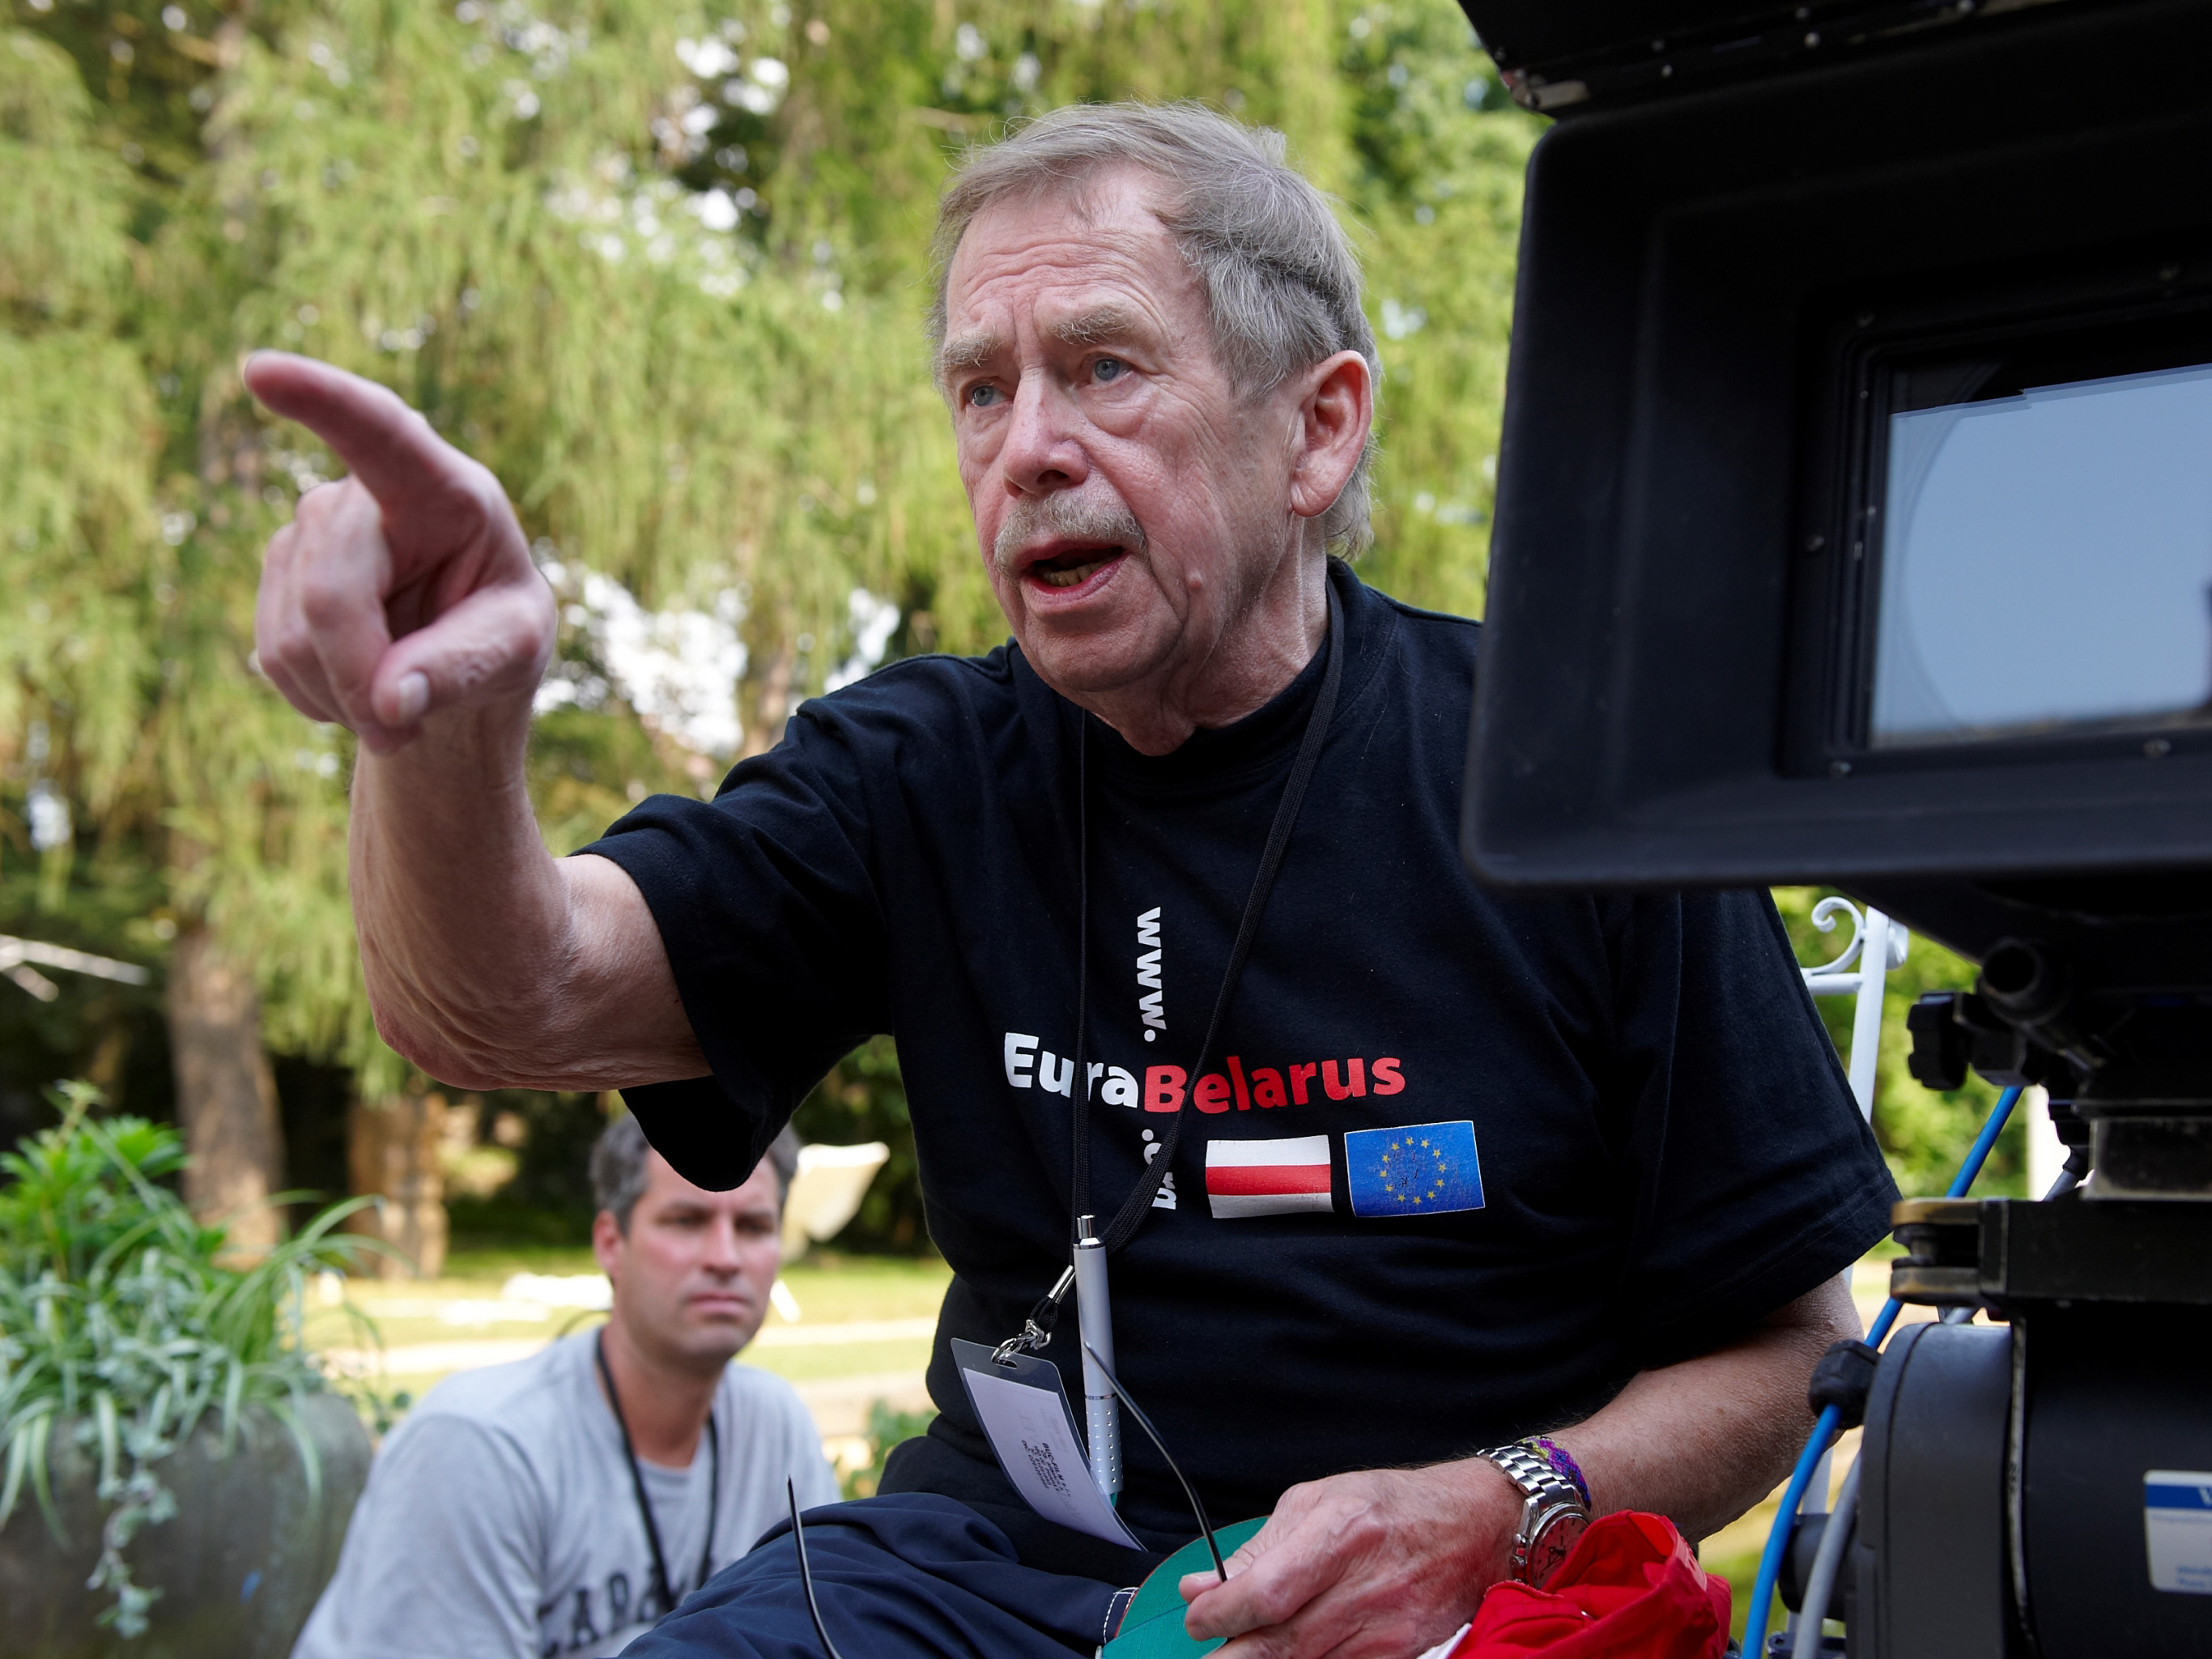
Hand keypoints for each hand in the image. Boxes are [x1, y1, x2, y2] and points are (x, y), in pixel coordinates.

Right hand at [244, 352, 553, 753]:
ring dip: (344, 693)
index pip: (382, 434)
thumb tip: (390, 700)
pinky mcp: (277, 573)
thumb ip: (460, 670)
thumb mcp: (513, 653)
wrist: (459, 663)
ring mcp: (310, 530)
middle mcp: (366, 496)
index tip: (260, 371)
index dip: (322, 401)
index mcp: (445, 489)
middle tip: (403, 729)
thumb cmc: (501, 637)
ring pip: (295, 636)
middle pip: (331, 593)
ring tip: (397, 695)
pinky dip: (319, 695)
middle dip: (361, 676)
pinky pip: (273, 656)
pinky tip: (356, 683)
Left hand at [1177, 1460, 1517, 1657]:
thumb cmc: (1393, 1506)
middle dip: (1233, 1653)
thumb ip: (1258, 1549)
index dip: (1219, 1615)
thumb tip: (1201, 1587)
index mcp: (1338, 1532)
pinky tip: (1291, 1650)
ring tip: (1245, 1647)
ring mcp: (1384, 1627)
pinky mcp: (1399, 1654)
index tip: (1198, 1617)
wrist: (1475, 1528)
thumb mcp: (1317, 1501)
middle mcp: (1362, 1584)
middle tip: (1211, 1649)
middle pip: (1280, 1643)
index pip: (1264, 1593)